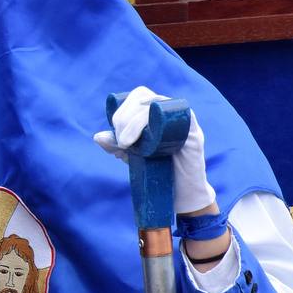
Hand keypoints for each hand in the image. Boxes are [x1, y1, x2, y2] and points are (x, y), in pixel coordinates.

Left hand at [93, 85, 216, 215]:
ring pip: (157, 103)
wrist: (179, 195)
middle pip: (144, 97)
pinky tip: (148, 139)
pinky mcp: (195, 133)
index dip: (121, 111)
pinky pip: (181, 116)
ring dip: (136, 121)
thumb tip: (98, 137)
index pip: (136, 97)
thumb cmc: (157, 172)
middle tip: (122, 142)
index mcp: (154, 113)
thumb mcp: (132, 156)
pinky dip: (160, 123)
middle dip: (125, 117)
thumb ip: (117, 145)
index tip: (116, 136)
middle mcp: (169, 112)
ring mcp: (183, 120)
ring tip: (127, 144)